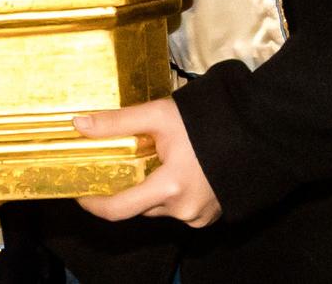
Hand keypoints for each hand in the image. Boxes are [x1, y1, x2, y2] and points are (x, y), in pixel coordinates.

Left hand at [73, 99, 220, 227]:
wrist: (252, 130)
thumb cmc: (205, 120)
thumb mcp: (157, 115)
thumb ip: (117, 122)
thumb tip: (79, 124)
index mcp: (169, 188)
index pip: (118, 210)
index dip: (94, 203)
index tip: (81, 192)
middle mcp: (183, 209)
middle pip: (139, 205)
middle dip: (129, 186)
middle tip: (124, 163)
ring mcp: (199, 216)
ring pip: (159, 207)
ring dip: (152, 189)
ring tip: (157, 160)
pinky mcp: (210, 216)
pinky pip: (179, 209)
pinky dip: (172, 194)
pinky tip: (178, 170)